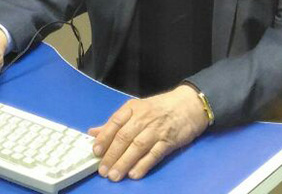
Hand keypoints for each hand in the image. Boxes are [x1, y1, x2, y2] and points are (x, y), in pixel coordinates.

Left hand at [88, 85, 209, 180]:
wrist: (188, 106)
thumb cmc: (158, 108)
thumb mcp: (135, 109)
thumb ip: (114, 123)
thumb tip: (93, 133)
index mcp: (132, 108)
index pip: (115, 122)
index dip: (104, 137)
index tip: (96, 152)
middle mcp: (143, 118)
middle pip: (125, 137)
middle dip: (112, 155)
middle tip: (103, 170)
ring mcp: (157, 130)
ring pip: (137, 147)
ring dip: (124, 162)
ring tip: (115, 175)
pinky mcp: (169, 141)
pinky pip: (154, 154)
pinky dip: (143, 165)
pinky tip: (134, 174)